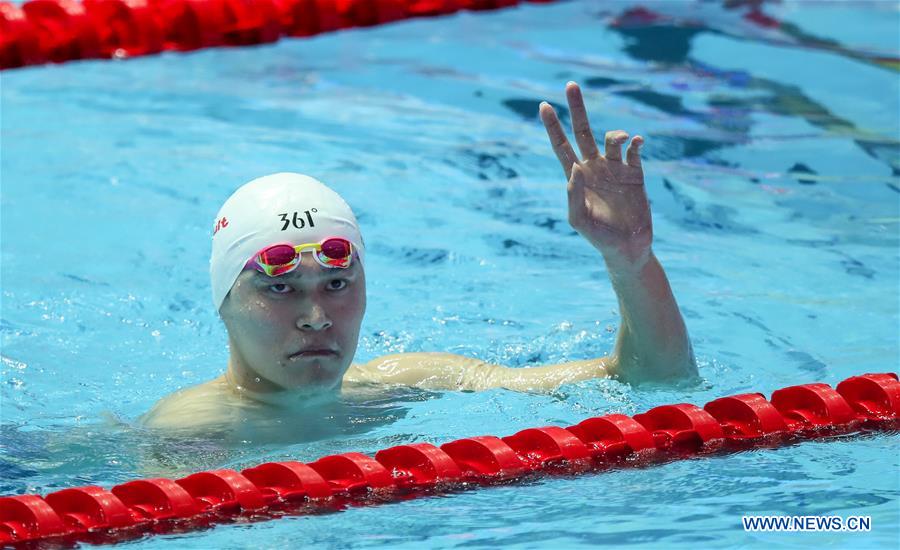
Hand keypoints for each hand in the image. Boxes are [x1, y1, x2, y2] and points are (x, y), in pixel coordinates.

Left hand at [540, 82, 651, 264]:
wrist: (627, 248)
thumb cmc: (598, 237)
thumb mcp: (579, 219)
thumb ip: (573, 194)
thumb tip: (575, 167)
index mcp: (577, 176)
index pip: (561, 146)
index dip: (553, 127)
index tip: (544, 105)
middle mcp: (594, 167)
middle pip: (583, 131)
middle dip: (577, 109)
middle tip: (571, 85)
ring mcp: (615, 169)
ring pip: (612, 139)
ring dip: (616, 134)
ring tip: (622, 139)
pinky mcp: (636, 174)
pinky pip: (634, 150)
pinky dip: (636, 143)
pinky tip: (636, 142)